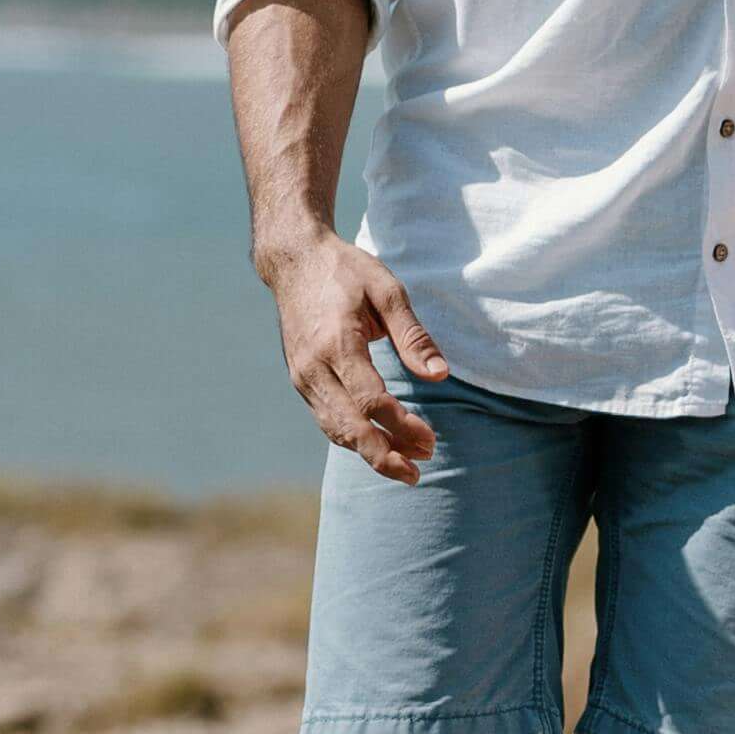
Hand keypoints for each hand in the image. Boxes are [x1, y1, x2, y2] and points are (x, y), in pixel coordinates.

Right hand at [265, 234, 449, 480]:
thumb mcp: (387, 291)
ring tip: (407, 464)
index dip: (400, 425)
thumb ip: (413, 336)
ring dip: (370, 451)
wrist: (294, 261)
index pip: (370, 400)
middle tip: (418, 472)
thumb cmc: (346, 271)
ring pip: (335, 429)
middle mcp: (314, 367)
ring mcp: (302, 376)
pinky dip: (353, 437)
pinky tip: (381, 443)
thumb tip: (440, 375)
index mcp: (337, 343)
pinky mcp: (301, 380)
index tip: (429, 439)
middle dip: (384, 455)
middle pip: (348, 426)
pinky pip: (327, 418)